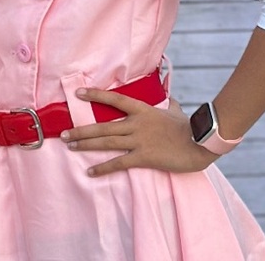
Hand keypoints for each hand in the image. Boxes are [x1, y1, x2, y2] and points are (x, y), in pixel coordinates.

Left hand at [60, 90, 217, 176]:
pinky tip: (91, 171)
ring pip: (106, 142)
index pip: (114, 99)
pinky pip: (119, 162)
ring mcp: (139, 140)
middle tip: (63, 133)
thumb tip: (170, 99)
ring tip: (70, 147)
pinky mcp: (144, 157)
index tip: (78, 93)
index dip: (95, 95)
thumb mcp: (175, 111)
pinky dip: (103, 167)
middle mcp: (136, 123)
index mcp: (142, 110)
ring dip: (86, 145)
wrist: (200, 142)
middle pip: (103, 125)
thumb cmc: (189, 127)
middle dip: (82, 130)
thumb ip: (168, 105)